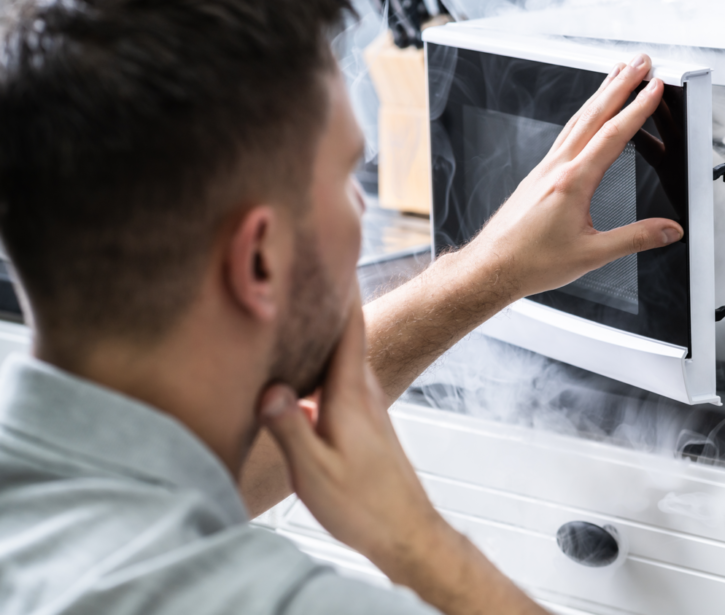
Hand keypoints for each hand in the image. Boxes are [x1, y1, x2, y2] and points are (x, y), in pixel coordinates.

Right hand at [259, 285, 441, 568]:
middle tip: (302, 268)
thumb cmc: (362, 503)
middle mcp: (363, 390)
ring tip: (296, 310)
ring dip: (323, 331)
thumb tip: (266, 388)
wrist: (403, 529)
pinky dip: (322, 362)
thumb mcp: (314, 471)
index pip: (348, 327)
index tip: (331, 250)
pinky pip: (339, 376)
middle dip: (326, 301)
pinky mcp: (362, 419)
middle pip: (345, 332)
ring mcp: (365, 403)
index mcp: (350, 394)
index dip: (340, 288)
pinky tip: (301, 372)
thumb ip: (288, 428)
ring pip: (342, 354)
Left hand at [464, 54, 683, 300]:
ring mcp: (545, 169)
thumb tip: (668, 231)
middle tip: (640, 62)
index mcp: (572, 182)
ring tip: (617, 74)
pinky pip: (565, 135)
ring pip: (577, 120)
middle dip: (620, 84)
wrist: (492, 267)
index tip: (654, 87)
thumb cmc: (531, 261)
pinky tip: (586, 116)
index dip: (637, 108)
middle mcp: (557, 168)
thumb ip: (635, 240)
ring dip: (600, 94)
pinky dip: (582, 116)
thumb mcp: (592, 255)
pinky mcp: (538, 176)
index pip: (612, 135)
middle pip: (594, 115)